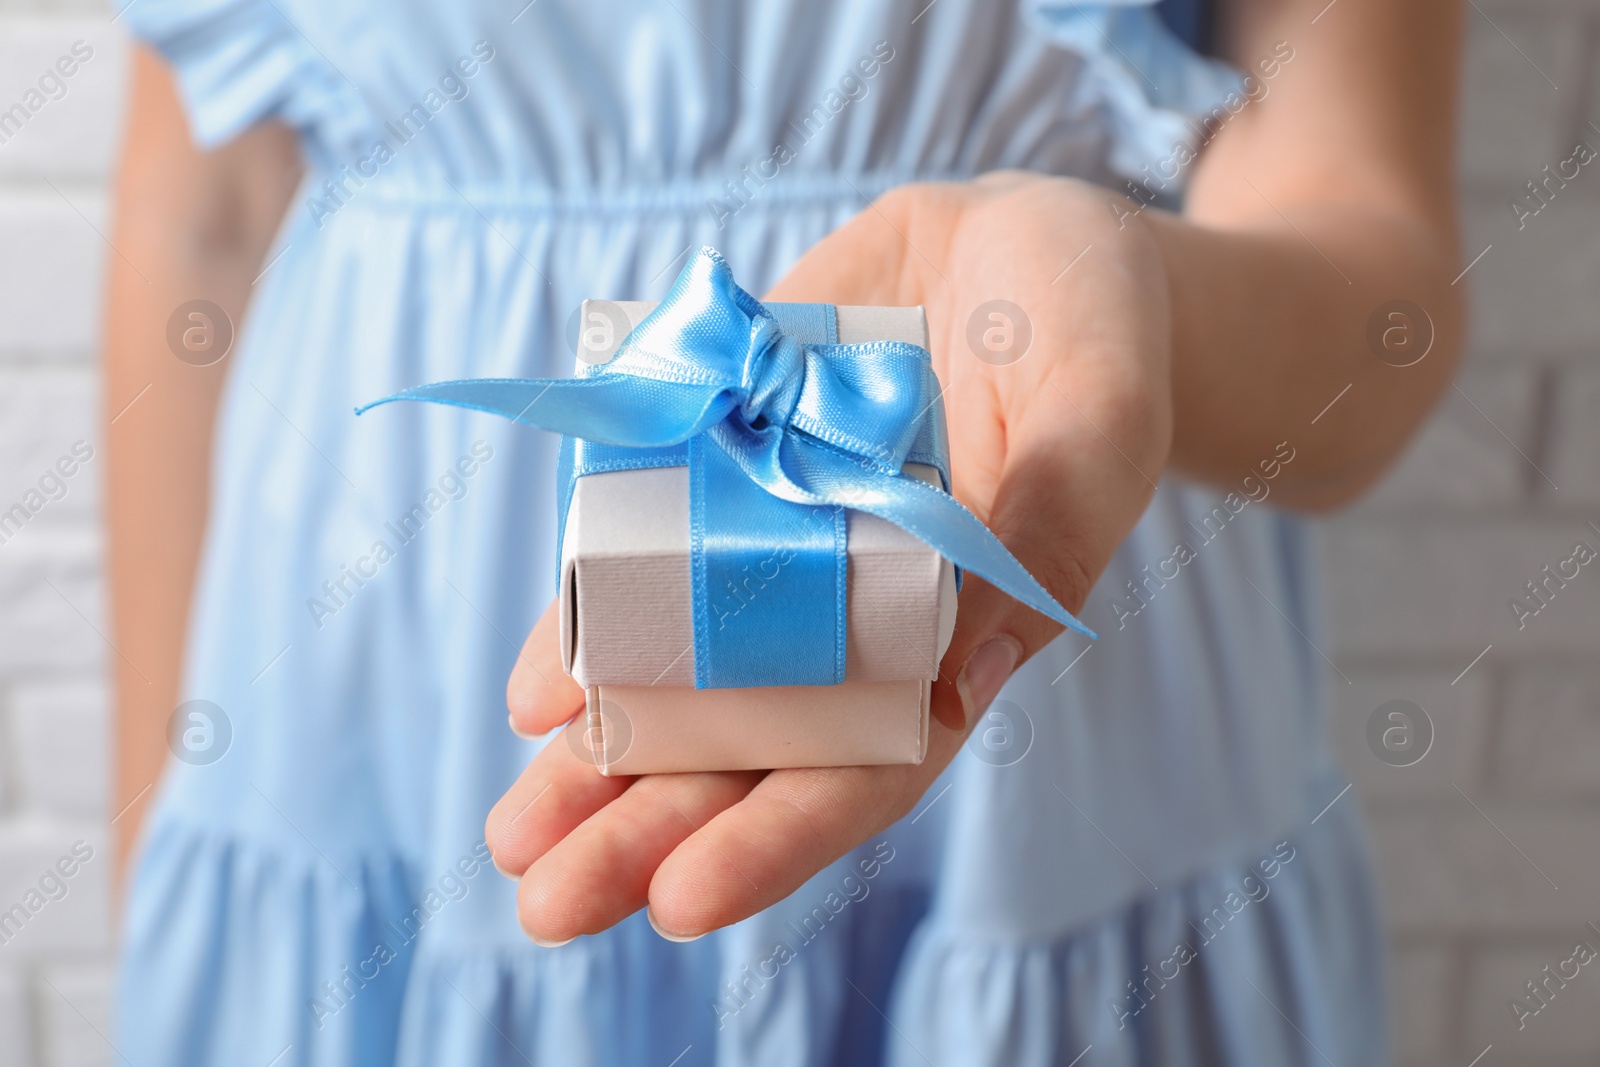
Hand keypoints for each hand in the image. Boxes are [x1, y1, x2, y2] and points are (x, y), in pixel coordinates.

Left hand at [486, 172, 1171, 941]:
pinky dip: (588, 622)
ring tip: (510, 834)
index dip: (780, 836)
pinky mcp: (719, 469)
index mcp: (958, 633)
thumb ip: (1051, 528)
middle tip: (544, 903)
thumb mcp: (1099, 410)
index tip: (682, 899)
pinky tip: (531, 692)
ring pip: (680, 675)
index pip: (868, 765)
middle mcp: (854, 614)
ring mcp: (778, 547)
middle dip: (646, 829)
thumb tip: (970, 671)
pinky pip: (644, 556)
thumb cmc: (1090, 330)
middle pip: (748, 747)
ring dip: (593, 759)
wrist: (1007, 246)